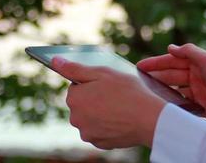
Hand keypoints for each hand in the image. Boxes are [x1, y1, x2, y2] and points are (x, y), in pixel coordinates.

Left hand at [51, 57, 165, 148]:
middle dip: (94, 99)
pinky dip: (107, 126)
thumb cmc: (128, 92)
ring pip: (90, 118)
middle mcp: (76, 118)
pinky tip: (120, 120)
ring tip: (119, 108)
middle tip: (115, 96)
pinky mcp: (99, 143)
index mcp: (74, 99)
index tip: (107, 85)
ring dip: (100, 113)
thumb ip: (76, 68)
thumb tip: (55, 61)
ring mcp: (87, 133)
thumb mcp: (103, 73)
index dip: (92, 84)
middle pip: (82, 104)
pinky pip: (99, 131)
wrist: (149, 119)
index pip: (76, 87)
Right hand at [137, 44, 205, 124]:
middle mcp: (196, 77)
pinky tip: (161, 106)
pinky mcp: (202, 107)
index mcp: (198, 64)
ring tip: (146, 94)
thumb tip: (170, 47)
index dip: (156, 63)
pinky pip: (184, 105)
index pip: (172, 61)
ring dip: (162, 91)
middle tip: (137, 81)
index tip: (139, 66)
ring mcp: (199, 92)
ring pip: (175, 91)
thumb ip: (189, 52)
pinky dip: (174, 105)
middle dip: (155, 77)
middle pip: (171, 76)